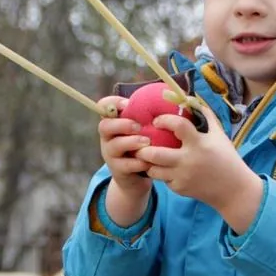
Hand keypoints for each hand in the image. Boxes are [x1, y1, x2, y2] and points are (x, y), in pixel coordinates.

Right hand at [96, 97, 154, 225]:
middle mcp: (108, 138)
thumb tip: (171, 96)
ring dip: (131, 142)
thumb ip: (148, 116)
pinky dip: (138, 162)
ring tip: (147, 142)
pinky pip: (125, 165)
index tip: (127, 104)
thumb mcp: (143, 130)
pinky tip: (149, 161)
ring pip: (114, 145)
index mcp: (114, 123)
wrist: (137, 179)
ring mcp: (110, 155)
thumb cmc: (143, 148)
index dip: (112, 103)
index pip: (104, 107)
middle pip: (104, 126)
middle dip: (122, 124)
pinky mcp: (117, 170)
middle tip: (139, 126)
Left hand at [138, 108, 262, 232]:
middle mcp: (188, 160)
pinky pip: (163, 180)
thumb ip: (206, 116)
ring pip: (153, 170)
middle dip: (143, 149)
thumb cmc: (227, 158)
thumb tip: (191, 100)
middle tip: (139, 143)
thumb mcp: (219, 135)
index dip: (163, 120)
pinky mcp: (180, 189)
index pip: (177, 126)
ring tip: (147, 157)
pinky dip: (162, 174)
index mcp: (199, 143)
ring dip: (148, 163)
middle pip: (155, 154)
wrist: (234, 190)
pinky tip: (164, 169)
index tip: (157, 121)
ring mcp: (182, 177)